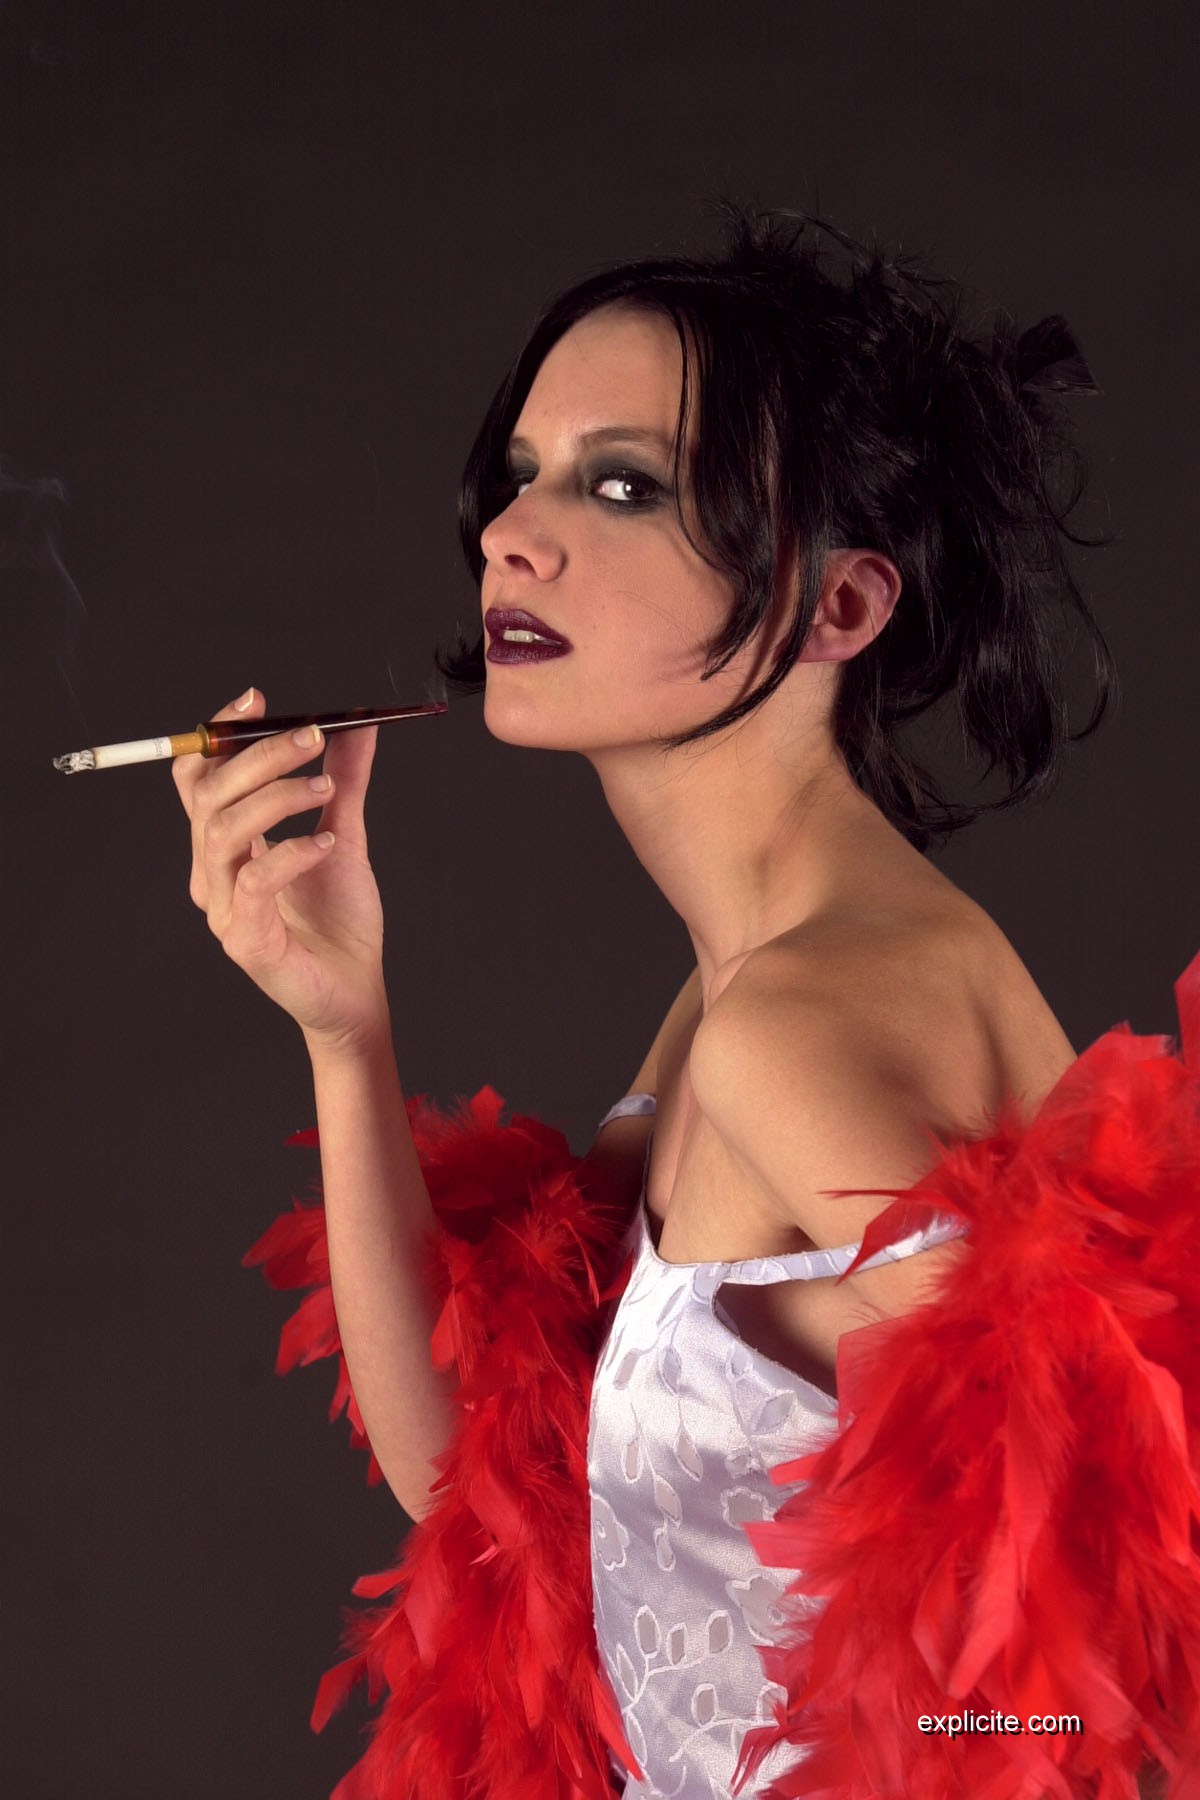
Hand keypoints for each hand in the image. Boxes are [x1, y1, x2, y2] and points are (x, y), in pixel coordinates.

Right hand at [172, 687, 391, 1052]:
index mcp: (224, 846)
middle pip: (208, 795)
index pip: (200, 777)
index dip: (220, 734)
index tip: (257, 700)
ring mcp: (223, 908)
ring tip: (324, 788)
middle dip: (259, 756)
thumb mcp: (342, 834)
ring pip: (222, 830)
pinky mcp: (245, 940)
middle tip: (312, 737)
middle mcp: (212, 873)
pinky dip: (291, 851)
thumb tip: (357, 726)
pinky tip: (325, 843)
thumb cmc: (340, 921)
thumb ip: (343, 781)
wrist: (356, 990)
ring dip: (276, 797)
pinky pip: (255, 881)